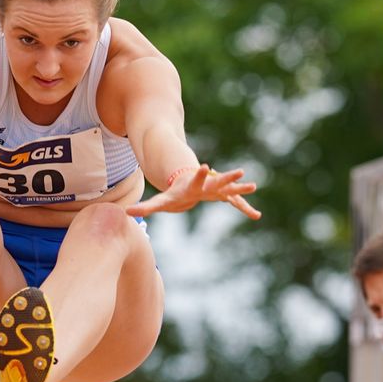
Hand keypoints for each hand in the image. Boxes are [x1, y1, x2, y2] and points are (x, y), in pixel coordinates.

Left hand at [128, 164, 259, 218]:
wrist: (187, 183)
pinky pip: (235, 204)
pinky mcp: (223, 197)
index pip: (194, 179)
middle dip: (228, 177)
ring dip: (241, 189)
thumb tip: (126, 212)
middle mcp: (207, 186)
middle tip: (240, 171)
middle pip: (217, 181)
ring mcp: (216, 190)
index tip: (204, 165)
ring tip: (254, 186)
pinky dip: (245, 209)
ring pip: (230, 189)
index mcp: (192, 186)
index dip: (198, 174)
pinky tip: (256, 216)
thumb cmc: (174, 194)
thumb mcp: (160, 202)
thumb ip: (145, 207)